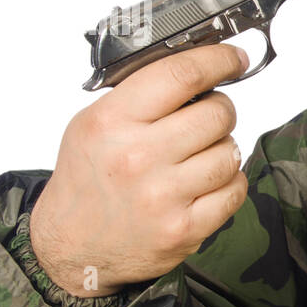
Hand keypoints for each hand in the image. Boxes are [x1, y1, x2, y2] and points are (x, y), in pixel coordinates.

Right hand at [29, 44, 249, 297]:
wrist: (72, 247)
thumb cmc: (87, 180)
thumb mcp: (94, 124)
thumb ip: (141, 96)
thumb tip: (200, 69)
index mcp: (111, 122)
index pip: (180, 74)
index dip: (218, 60)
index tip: (234, 58)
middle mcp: (137, 157)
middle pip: (217, 114)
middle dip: (219, 111)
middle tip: (205, 120)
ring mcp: (163, 196)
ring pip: (231, 152)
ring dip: (222, 150)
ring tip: (196, 158)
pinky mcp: (185, 228)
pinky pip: (235, 190)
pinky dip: (228, 183)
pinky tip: (205, 183)